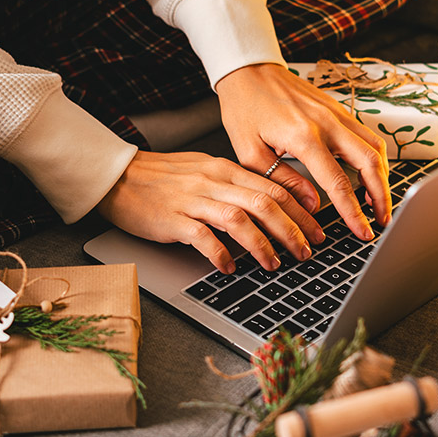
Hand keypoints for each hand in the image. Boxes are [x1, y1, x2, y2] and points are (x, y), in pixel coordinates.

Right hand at [96, 151, 324, 272]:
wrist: (119, 176)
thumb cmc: (164, 177)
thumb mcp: (207, 172)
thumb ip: (238, 187)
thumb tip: (272, 207)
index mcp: (227, 170)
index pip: (275, 188)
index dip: (302, 210)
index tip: (318, 229)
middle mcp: (215, 182)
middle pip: (266, 204)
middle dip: (293, 230)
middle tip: (307, 251)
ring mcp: (194, 199)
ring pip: (240, 219)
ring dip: (263, 245)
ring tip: (275, 264)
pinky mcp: (173, 219)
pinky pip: (203, 237)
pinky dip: (221, 254)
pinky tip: (230, 267)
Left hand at [216, 63, 391, 241]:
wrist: (248, 70)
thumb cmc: (244, 108)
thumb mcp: (250, 152)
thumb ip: (283, 181)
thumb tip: (312, 205)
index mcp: (303, 136)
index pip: (338, 183)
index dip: (353, 212)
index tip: (362, 231)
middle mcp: (327, 122)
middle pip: (371, 164)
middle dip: (382, 196)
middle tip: (382, 220)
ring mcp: (337, 113)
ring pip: (376, 148)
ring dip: (384, 177)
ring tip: (380, 202)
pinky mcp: (339, 109)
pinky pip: (368, 135)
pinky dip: (376, 158)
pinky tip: (371, 175)